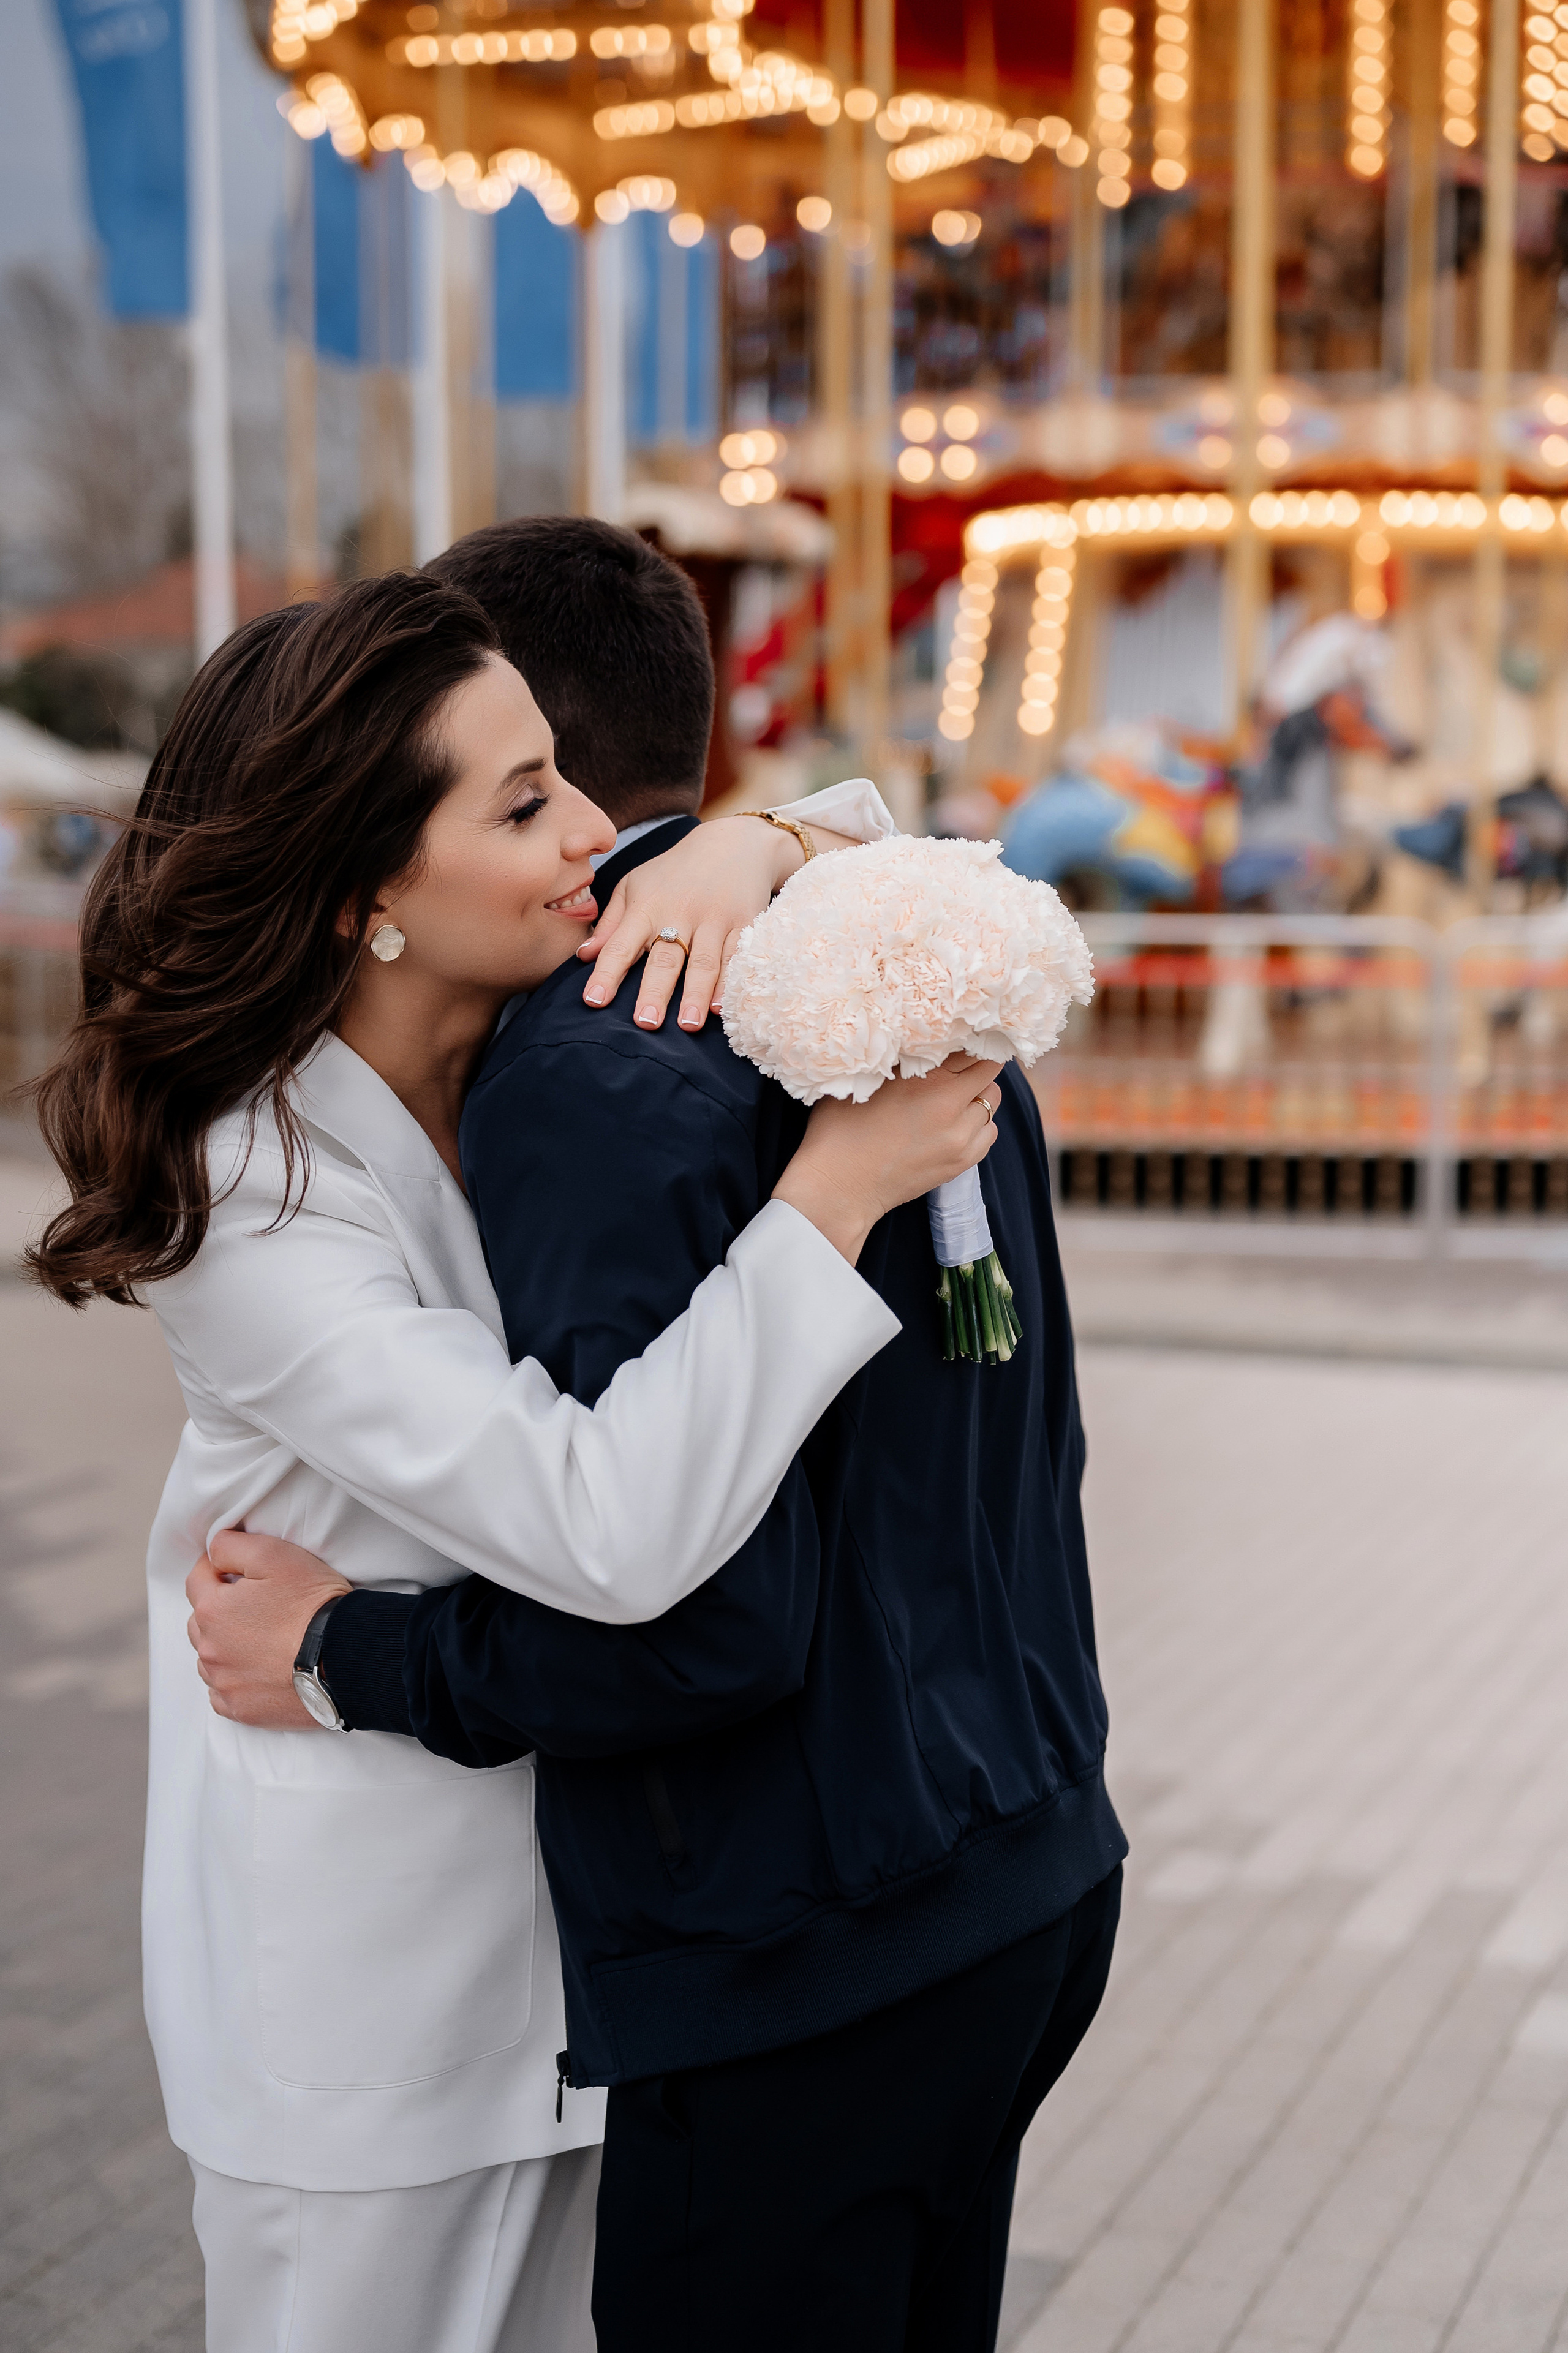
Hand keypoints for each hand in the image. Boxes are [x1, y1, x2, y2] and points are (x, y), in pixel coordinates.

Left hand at [185, 1529, 350, 1728]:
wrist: (345, 1658)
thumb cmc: (311, 1603)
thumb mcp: (274, 1554)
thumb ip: (231, 1546)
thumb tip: (212, 1551)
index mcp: (212, 1610)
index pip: (197, 1579)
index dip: (217, 1568)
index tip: (238, 1568)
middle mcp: (209, 1650)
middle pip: (201, 1621)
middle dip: (220, 1609)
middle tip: (256, 1604)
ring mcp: (224, 1683)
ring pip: (209, 1658)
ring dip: (225, 1646)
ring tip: (260, 1639)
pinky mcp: (241, 1710)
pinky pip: (221, 1693)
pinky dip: (233, 1680)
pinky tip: (256, 1671)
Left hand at [577, 816, 852, 1032]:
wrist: (733, 843)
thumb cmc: (674, 872)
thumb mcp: (634, 886)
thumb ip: (610, 923)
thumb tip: (583, 956)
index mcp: (647, 905)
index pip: (622, 944)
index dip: (607, 973)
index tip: (594, 1001)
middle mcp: (680, 912)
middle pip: (666, 957)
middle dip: (655, 991)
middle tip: (645, 1023)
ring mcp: (714, 918)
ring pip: (704, 961)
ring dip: (695, 995)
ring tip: (688, 1025)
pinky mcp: (744, 923)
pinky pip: (736, 957)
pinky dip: (729, 984)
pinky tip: (722, 1008)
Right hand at [773, 1057, 1004, 1264]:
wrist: (839, 1187)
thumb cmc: (841, 1129)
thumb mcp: (866, 1080)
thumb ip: (902, 1060)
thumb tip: (922, 1041)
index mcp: (927, 1079)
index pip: (972, 1048)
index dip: (966, 1042)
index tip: (955, 1043)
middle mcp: (951, 1106)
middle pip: (989, 1072)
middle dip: (974, 1066)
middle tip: (953, 1070)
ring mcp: (960, 1138)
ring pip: (992, 1102)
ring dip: (977, 1096)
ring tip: (951, 1099)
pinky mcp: (961, 1162)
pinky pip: (989, 1133)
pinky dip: (978, 1125)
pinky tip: (953, 1125)